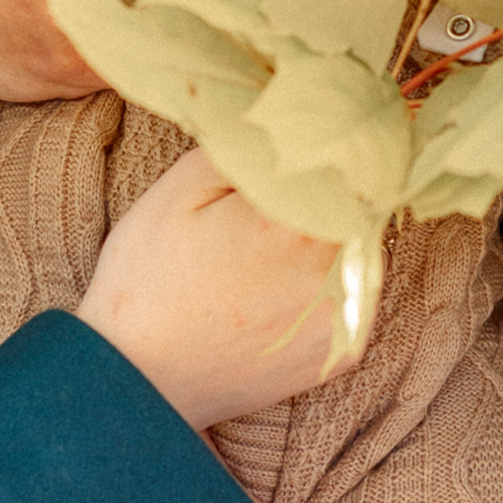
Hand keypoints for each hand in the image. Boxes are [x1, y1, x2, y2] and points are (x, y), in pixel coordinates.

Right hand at [75, 145, 361, 430]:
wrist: (137, 382)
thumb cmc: (147, 280)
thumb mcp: (179, 188)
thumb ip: (248, 146)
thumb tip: (293, 120)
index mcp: (297, 223)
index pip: (355, 163)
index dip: (337, 148)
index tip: (317, 140)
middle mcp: (333, 272)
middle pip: (365, 206)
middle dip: (336, 192)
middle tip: (288, 194)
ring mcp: (343, 318)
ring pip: (365, 250)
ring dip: (336, 237)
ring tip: (275, 245)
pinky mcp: (340, 353)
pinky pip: (355, 296)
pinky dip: (330, 282)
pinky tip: (279, 287)